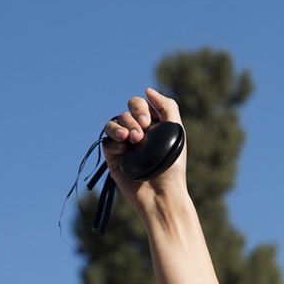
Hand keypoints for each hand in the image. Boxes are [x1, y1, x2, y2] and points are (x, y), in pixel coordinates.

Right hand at [101, 87, 187, 213]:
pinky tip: (123, 150)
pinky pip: (107, 140)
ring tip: (130, 140)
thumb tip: (148, 90)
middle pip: (126, 111)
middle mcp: (139, 133)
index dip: (140, 109)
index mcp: (154, 126)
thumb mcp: (177, 132)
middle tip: (140, 135)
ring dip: (120, 127)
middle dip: (132, 118)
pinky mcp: (114, 156)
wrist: (161, 193)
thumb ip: (167, 107)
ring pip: (114, 123)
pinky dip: (114, 142)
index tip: (149, 123)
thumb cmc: (172, 166)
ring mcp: (125, 144)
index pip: (140, 105)